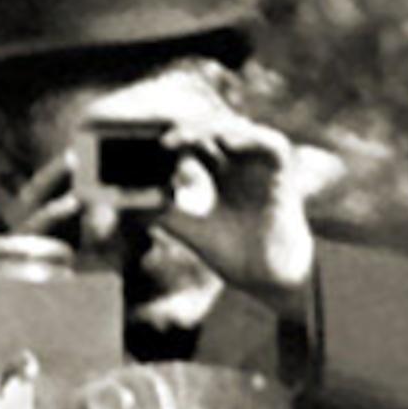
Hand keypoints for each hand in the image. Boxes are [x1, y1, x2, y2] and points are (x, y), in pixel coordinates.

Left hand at [143, 109, 322, 300]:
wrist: (270, 279)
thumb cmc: (236, 256)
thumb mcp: (191, 230)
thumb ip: (162, 215)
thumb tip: (124, 206)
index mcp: (220, 172)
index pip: (193, 142)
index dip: (171, 139)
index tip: (146, 145)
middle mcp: (240, 162)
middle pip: (211, 130)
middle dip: (185, 130)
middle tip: (160, 140)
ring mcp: (260, 164)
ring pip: (235, 129)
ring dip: (208, 129)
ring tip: (180, 138)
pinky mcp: (282, 170)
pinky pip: (269, 142)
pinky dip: (249, 137)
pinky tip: (225, 141)